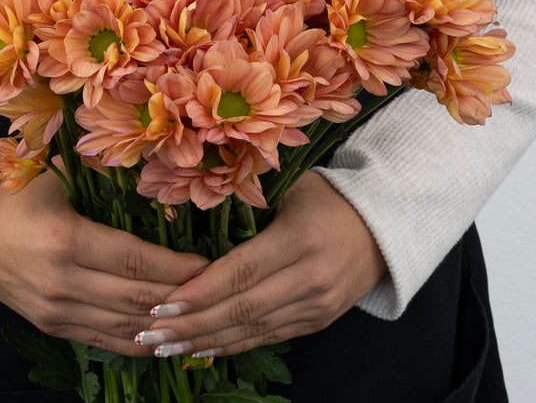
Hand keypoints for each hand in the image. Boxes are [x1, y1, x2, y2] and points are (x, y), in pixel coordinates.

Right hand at [0, 166, 209, 355]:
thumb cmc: (17, 193)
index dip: (177, 267)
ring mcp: (55, 311)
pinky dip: (137, 341)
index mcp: (66, 240)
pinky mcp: (51, 326)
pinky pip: (103, 341)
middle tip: (215, 289)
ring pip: (124, 326)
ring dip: (165, 325)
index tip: (209, 264)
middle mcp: (61, 283)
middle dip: (181, 296)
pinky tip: (165, 338)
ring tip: (200, 316)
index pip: (136, 262)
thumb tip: (158, 176)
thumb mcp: (57, 173)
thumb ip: (105, 174)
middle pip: (136, 298)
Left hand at [137, 171, 386, 357]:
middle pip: (242, 308)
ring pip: (253, 330)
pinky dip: (233, 345)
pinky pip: (269, 337)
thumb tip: (195, 209)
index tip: (163, 304)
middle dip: (192, 324)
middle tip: (150, 334)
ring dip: (206, 342)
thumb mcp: (292, 187)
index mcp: (299, 239)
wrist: (385, 226)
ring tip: (165, 347)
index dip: (201, 291)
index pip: (241, 271)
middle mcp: (309, 279)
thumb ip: (250, 201)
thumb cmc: (328, 197)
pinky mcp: (318, 321)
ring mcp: (317, 306)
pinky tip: (202, 349)